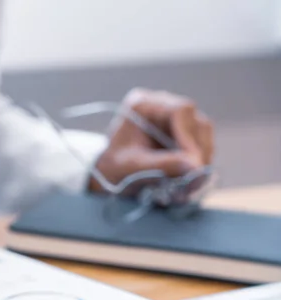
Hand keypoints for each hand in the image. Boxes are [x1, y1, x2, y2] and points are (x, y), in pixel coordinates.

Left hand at [89, 88, 213, 192]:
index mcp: (143, 104)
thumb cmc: (113, 167)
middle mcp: (162, 105)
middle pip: (196, 122)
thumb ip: (163, 165)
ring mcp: (174, 118)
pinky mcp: (182, 133)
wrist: (108, 173)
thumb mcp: (133, 167)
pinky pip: (201, 144)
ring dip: (201, 159)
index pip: (180, 111)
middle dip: (199, 152)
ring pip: (203, 134)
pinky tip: (189, 180)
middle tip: (196, 179)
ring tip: (192, 184)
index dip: (190, 137)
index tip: (192, 163)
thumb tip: (197, 168)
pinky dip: (198, 162)